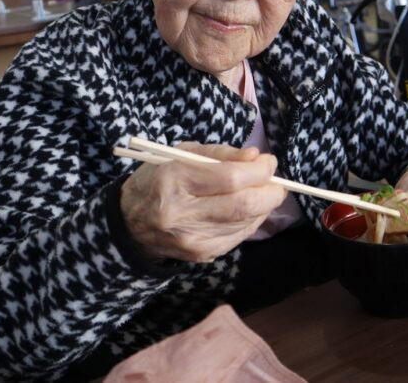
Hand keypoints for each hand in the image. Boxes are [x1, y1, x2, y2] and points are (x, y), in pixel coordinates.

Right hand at [120, 143, 285, 262]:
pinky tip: (248, 209)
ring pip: (245, 222)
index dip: (258, 171)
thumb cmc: (157, 180)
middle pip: (242, 205)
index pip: (230, 178)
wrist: (130, 224)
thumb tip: (255, 157)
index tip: (269, 161)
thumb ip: (220, 153)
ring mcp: (193, 238)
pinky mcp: (201, 254)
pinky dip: (251, 220)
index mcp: (175, 180)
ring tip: (263, 192)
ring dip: (264, 206)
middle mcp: (183, 213)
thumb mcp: (181, 154)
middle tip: (277, 182)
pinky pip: (239, 236)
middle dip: (270, 192)